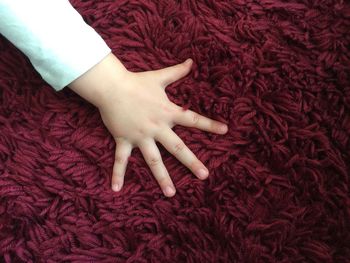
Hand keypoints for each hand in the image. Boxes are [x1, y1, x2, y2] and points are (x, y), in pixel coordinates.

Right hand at [69, 53, 227, 196]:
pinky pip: (121, 160)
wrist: (111, 86)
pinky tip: (116, 189)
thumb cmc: (136, 82)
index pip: (193, 119)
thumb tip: (192, 61)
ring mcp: (141, 136)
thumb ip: (177, 72)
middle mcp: (157, 128)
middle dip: (192, 162)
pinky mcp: (124, 140)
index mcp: (167, 113)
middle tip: (204, 175)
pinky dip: (118, 174)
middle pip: (178, 148)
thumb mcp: (159, 77)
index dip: (210, 125)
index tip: (225, 131)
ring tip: (171, 193)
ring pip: (153, 160)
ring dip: (162, 177)